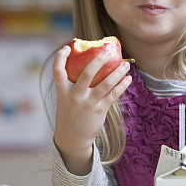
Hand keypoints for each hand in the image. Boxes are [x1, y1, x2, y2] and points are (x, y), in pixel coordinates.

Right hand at [52, 45, 130, 174]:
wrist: (72, 138)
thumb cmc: (70, 113)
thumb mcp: (65, 99)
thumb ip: (73, 85)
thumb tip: (90, 65)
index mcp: (63, 91)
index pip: (57, 71)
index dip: (60, 57)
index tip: (67, 47)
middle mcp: (75, 96)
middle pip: (88, 73)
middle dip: (99, 59)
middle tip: (108, 50)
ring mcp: (88, 103)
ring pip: (106, 83)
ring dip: (118, 72)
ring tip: (126, 65)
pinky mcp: (100, 110)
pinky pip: (113, 95)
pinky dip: (122, 85)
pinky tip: (128, 79)